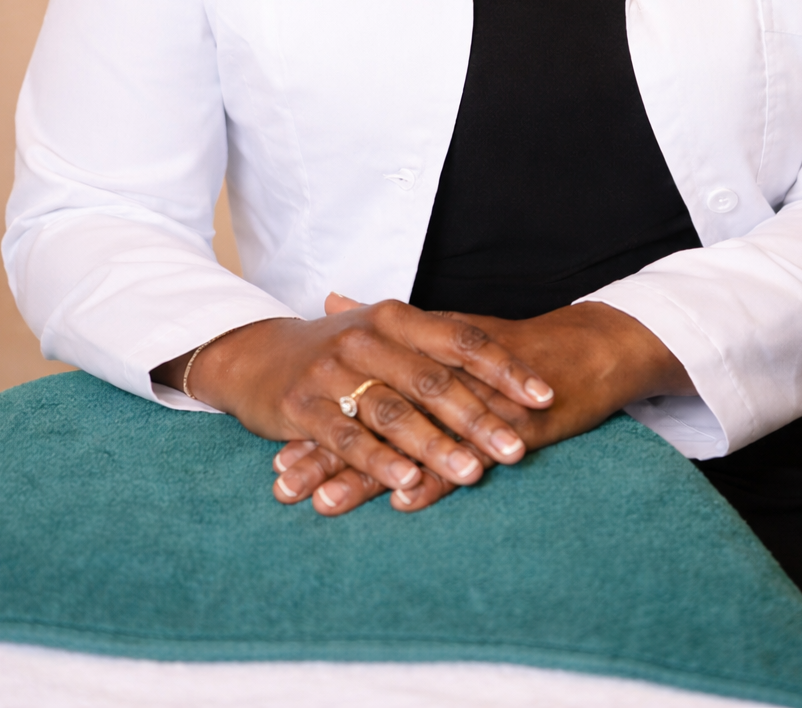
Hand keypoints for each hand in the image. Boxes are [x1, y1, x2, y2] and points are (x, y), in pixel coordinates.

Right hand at [152, 293, 554, 516]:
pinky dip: (379, 461)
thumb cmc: (340, 350)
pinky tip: (407, 483)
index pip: (462, 340)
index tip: (545, 397)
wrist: (257, 355)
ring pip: (394, 411)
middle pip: (433, 380)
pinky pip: (346, 436)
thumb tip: (512, 370)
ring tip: (472, 474)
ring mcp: (333, 370)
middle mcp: (367, 337)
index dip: (505, 368)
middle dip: (479, 417)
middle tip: (518, 448)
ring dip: (435, 445)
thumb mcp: (387, 336)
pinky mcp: (302, 405)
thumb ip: (438, 350)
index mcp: (396, 317)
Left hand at [273, 299, 690, 513]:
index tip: (279, 453)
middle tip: (285, 485)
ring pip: (414, 439)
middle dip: (329, 455)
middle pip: (376, 416)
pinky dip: (437, 478)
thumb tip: (331, 299)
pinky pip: (469, 453)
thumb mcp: (445, 330)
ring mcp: (478, 398)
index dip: (321, 422)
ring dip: (368, 475)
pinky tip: (404, 502)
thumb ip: (388, 325)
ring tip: (324, 505)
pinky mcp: (512, 422)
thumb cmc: (511, 349)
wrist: (587, 350)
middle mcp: (443, 372)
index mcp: (422, 351)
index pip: (361, 391)